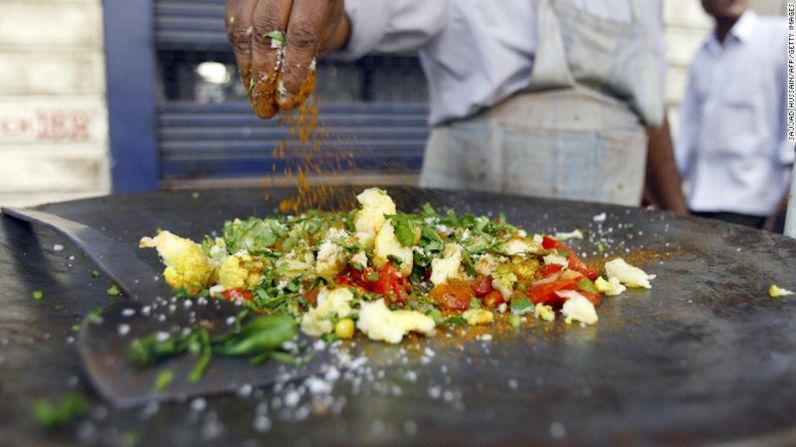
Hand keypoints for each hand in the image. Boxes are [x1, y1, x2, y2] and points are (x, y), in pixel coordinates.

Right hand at [225, 0, 347, 117]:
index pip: (301, 34)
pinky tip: (249, 74)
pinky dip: (240, 53)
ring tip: (256, 94)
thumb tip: (288, 90)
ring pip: (242, 28)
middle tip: (266, 103)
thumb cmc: (318, 9)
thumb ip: (309, 52)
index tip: (286, 98)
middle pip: (266, 29)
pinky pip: (232, 25)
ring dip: (248, 67)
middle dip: (265, 72)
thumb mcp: (325, 28)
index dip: (292, 69)